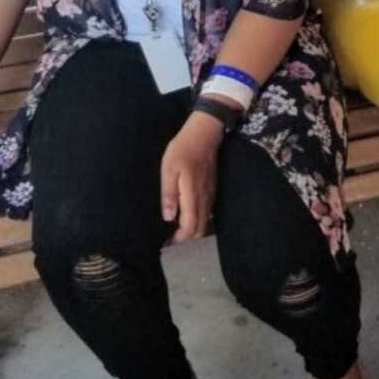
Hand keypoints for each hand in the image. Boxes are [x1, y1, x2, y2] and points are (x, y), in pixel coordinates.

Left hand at [160, 112, 221, 243]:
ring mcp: (210, 195)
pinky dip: (197, 221)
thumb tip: (168, 218)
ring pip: (205, 223)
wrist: (203, 135)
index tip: (166, 243)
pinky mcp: (211, 190)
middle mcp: (204, 200)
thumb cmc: (182, 150)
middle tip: (169, 240)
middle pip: (200, 230)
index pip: (190, 227)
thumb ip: (169, 194)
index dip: (179, 239)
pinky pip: (207, 213)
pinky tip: (185, 216)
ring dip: (192, 231)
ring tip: (175, 231)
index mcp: (192, 196)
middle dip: (186, 239)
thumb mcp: (169, 170)